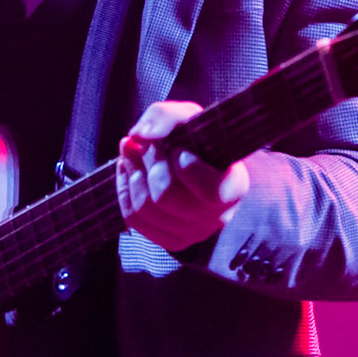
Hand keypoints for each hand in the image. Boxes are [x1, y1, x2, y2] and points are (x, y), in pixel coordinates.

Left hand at [115, 100, 250, 252]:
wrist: (199, 161)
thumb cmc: (198, 140)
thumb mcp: (188, 116)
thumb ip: (165, 116)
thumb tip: (139, 136)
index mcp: (233, 187)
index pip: (210, 190)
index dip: (186, 167)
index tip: (177, 148)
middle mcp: (217, 217)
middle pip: (165, 196)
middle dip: (149, 164)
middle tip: (146, 144)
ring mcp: (193, 233)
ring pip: (146, 209)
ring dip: (132, 173)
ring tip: (132, 152)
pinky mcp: (170, 240)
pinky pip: (133, 219)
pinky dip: (124, 190)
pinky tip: (129, 171)